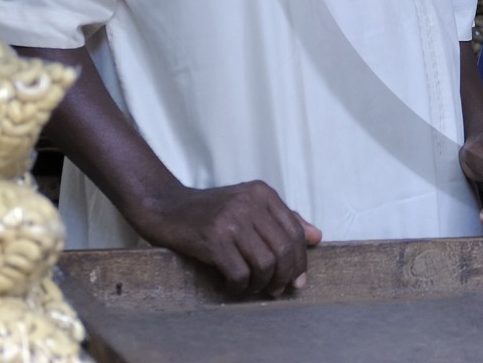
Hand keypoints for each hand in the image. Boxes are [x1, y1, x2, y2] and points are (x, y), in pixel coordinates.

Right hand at [130, 180, 321, 296]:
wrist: (166, 207)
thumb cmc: (211, 211)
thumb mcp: (249, 206)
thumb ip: (284, 219)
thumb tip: (317, 237)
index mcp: (263, 192)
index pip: (294, 231)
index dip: (300, 260)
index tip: (297, 280)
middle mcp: (250, 203)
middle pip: (283, 249)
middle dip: (284, 276)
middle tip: (277, 290)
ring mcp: (231, 220)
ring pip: (265, 263)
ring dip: (261, 284)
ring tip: (252, 288)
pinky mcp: (212, 239)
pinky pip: (239, 273)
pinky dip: (239, 287)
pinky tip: (232, 288)